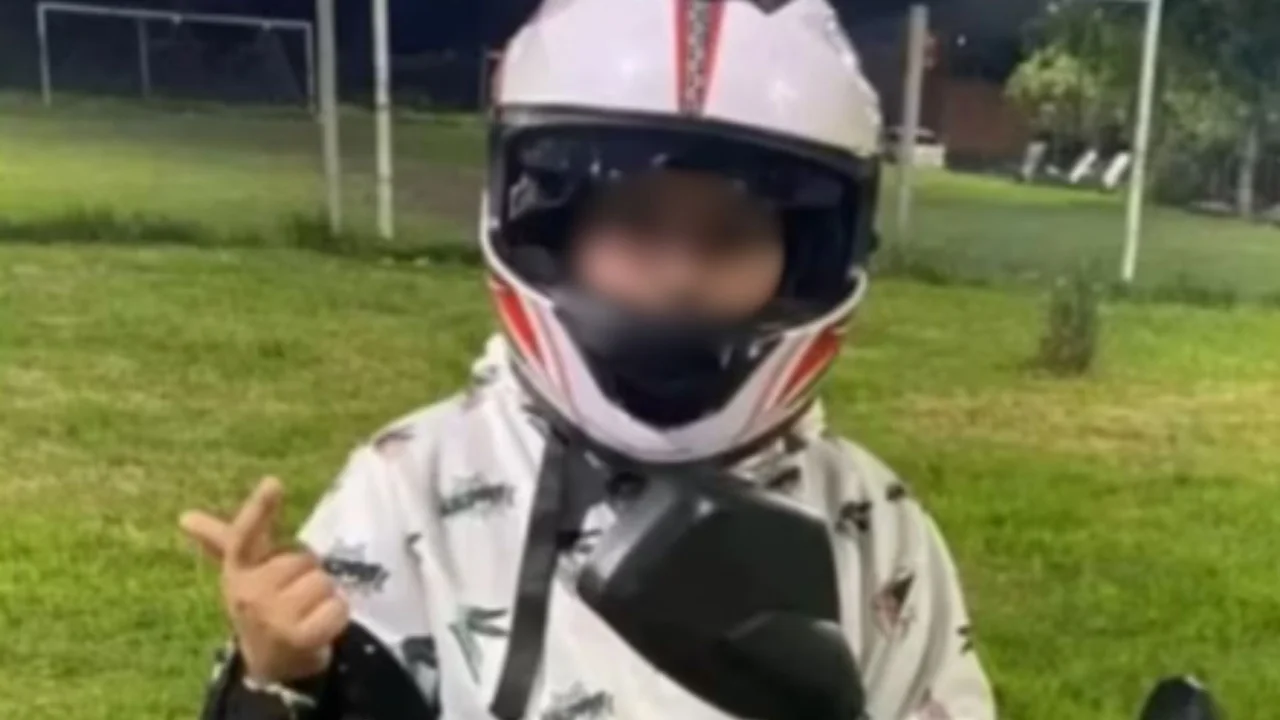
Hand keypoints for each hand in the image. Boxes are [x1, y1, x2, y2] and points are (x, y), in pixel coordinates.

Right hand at [180, 477, 349, 683]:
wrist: (271, 662)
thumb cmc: (262, 605)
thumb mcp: (244, 573)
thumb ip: (220, 541)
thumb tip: (185, 517)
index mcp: (239, 569)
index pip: (246, 534)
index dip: (260, 508)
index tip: (273, 482)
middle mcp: (249, 592)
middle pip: (306, 559)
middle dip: (308, 574)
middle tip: (295, 595)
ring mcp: (272, 617)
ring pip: (324, 582)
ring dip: (324, 596)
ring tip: (306, 612)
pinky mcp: (299, 637)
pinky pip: (337, 608)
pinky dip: (337, 616)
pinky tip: (319, 627)